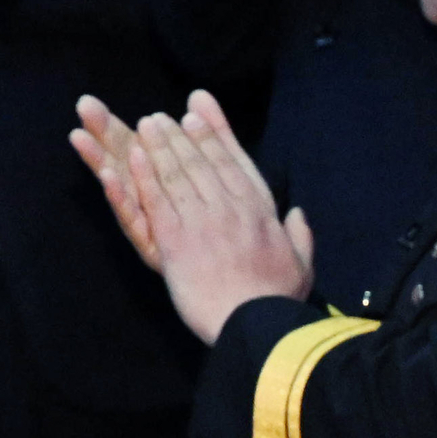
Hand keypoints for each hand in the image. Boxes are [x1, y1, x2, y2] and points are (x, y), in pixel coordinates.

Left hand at [70, 88, 312, 338]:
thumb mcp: (302, 264)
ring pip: (178, 174)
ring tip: (147, 125)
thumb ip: (299, 235)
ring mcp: (203, 221)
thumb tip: (296, 215)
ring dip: (161, 147)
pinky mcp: (176, 241)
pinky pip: (158, 200)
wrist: (254, 324)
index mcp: (260, 211)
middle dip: (182, 135)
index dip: (214, 134)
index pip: (234, 162)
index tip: (199, 113)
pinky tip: (134, 156)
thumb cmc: (278, 300)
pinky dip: (145, 175)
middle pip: (202, 161)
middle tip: (164, 116)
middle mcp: (231, 208)